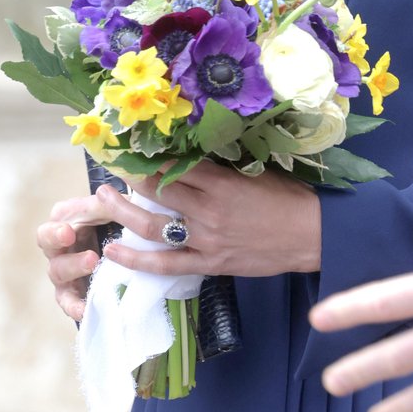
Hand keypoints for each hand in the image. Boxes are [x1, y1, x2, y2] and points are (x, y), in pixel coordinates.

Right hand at [37, 194, 108, 321]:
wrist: (127, 253)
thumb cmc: (116, 223)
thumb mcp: (115, 211)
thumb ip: (111, 204)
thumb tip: (111, 194)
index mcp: (67, 218)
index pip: (57, 217)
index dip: (60, 224)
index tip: (70, 230)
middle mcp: (60, 242)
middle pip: (46, 240)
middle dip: (55, 238)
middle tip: (70, 236)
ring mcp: (63, 269)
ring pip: (57, 269)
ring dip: (73, 266)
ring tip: (93, 261)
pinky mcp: (71, 292)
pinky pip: (67, 301)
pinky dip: (74, 306)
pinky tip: (85, 309)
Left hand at [98, 160, 321, 276]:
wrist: (311, 235)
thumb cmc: (288, 197)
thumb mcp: (256, 172)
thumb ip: (222, 168)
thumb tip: (190, 156)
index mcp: (221, 183)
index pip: (175, 165)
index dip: (150, 156)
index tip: (130, 147)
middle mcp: (208, 211)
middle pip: (158, 191)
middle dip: (131, 177)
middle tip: (110, 166)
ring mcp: (206, 240)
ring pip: (154, 226)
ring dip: (124, 212)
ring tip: (102, 200)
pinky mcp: (209, 264)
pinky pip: (166, 264)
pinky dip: (137, 260)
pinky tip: (114, 252)